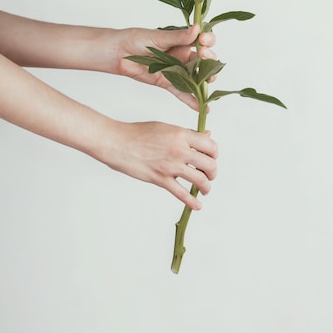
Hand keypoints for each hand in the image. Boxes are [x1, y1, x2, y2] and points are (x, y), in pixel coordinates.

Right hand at [99, 120, 217, 209]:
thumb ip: (186, 134)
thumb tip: (207, 136)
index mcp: (181, 134)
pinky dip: (192, 202)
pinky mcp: (160, 179)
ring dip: (206, 186)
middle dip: (212, 172)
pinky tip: (197, 205)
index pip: (211, 146)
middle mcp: (179, 150)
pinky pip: (182, 194)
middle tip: (209, 175)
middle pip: (209, 164)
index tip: (211, 157)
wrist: (118, 142)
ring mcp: (170, 166)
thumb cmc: (138, 133)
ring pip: (200, 180)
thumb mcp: (165, 128)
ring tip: (205, 188)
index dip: (214, 154)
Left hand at [115, 25, 216, 108]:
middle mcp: (182, 55)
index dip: (207, 40)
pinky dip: (191, 100)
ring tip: (209, 81)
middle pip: (204, 60)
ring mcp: (176, 70)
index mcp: (182, 40)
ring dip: (205, 79)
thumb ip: (178, 37)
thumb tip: (196, 29)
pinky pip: (182, 92)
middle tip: (204, 56)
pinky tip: (201, 106)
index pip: (202, 40)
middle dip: (209, 59)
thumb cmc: (135, 39)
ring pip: (196, 76)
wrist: (118, 53)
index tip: (203, 40)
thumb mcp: (158, 36)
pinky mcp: (167, 82)